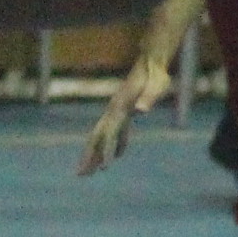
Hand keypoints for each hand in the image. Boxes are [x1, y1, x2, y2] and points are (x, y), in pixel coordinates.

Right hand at [77, 46, 176, 176]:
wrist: (151, 62)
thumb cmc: (156, 75)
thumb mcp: (157, 85)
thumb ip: (148, 97)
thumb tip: (141, 110)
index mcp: (120, 107)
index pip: (110, 134)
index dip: (107, 151)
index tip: (104, 168)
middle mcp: (114, 110)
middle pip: (97, 137)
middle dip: (89, 156)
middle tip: (80, 175)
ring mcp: (117, 110)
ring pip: (102, 135)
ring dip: (96, 153)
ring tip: (91, 171)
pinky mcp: (125, 110)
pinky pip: (117, 131)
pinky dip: (115, 145)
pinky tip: (119, 156)